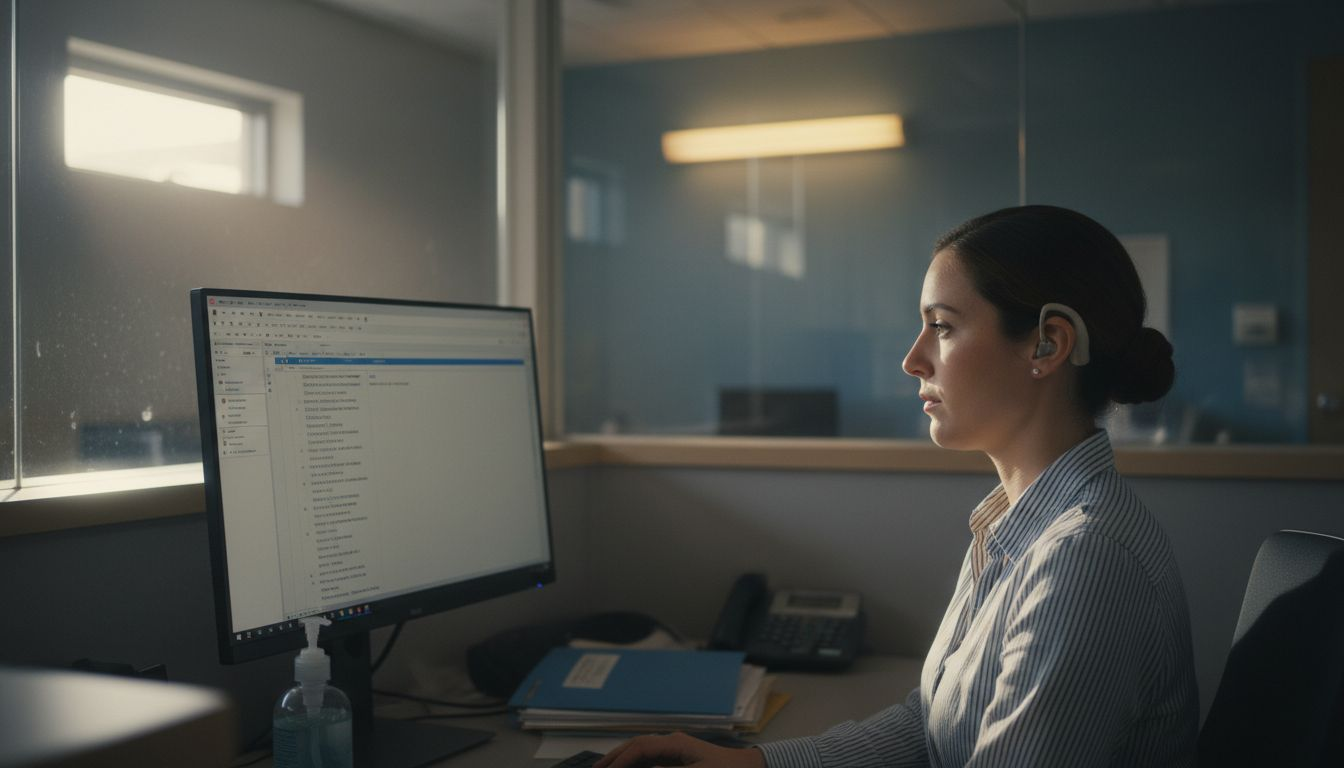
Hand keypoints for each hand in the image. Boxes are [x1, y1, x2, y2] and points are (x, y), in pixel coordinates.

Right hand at [593, 732, 765, 767]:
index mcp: (675, 743)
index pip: (639, 749)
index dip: (620, 762)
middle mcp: (673, 742)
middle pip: (636, 746)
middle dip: (615, 758)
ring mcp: (677, 749)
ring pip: (642, 751)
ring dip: (624, 760)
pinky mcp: (682, 758)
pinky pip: (653, 758)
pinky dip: (638, 763)